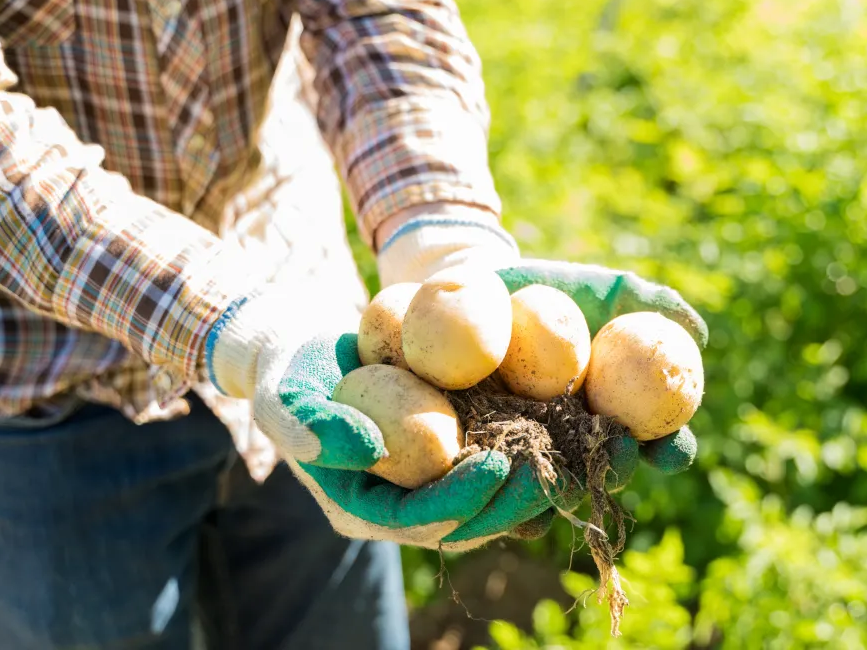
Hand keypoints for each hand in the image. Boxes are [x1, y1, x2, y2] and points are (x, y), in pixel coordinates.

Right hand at [204, 286, 560, 549]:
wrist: (306, 347)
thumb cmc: (289, 372)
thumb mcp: (286, 396)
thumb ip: (313, 427)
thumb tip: (369, 448)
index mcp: (364, 508)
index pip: (420, 519)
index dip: (462, 499)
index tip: (499, 466)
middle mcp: (405, 505)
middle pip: (470, 518)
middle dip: (514, 499)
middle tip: (553, 465)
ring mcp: (435, 480)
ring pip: (496, 496)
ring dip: (541, 480)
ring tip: (580, 453)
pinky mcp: (459, 451)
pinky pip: (506, 458)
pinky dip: (542, 446)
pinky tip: (579, 429)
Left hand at [375, 215, 706, 533]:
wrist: (470, 291)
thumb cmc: (545, 289)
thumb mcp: (596, 287)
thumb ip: (646, 301)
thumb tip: (695, 330)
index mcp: (616, 414)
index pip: (658, 441)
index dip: (671, 450)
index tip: (672, 446)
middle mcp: (577, 444)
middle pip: (607, 470)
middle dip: (618, 469)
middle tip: (620, 452)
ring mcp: (530, 455)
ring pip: (553, 484)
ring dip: (562, 486)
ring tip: (563, 476)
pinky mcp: (479, 458)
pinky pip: (492, 481)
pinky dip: (496, 485)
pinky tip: (497, 478)